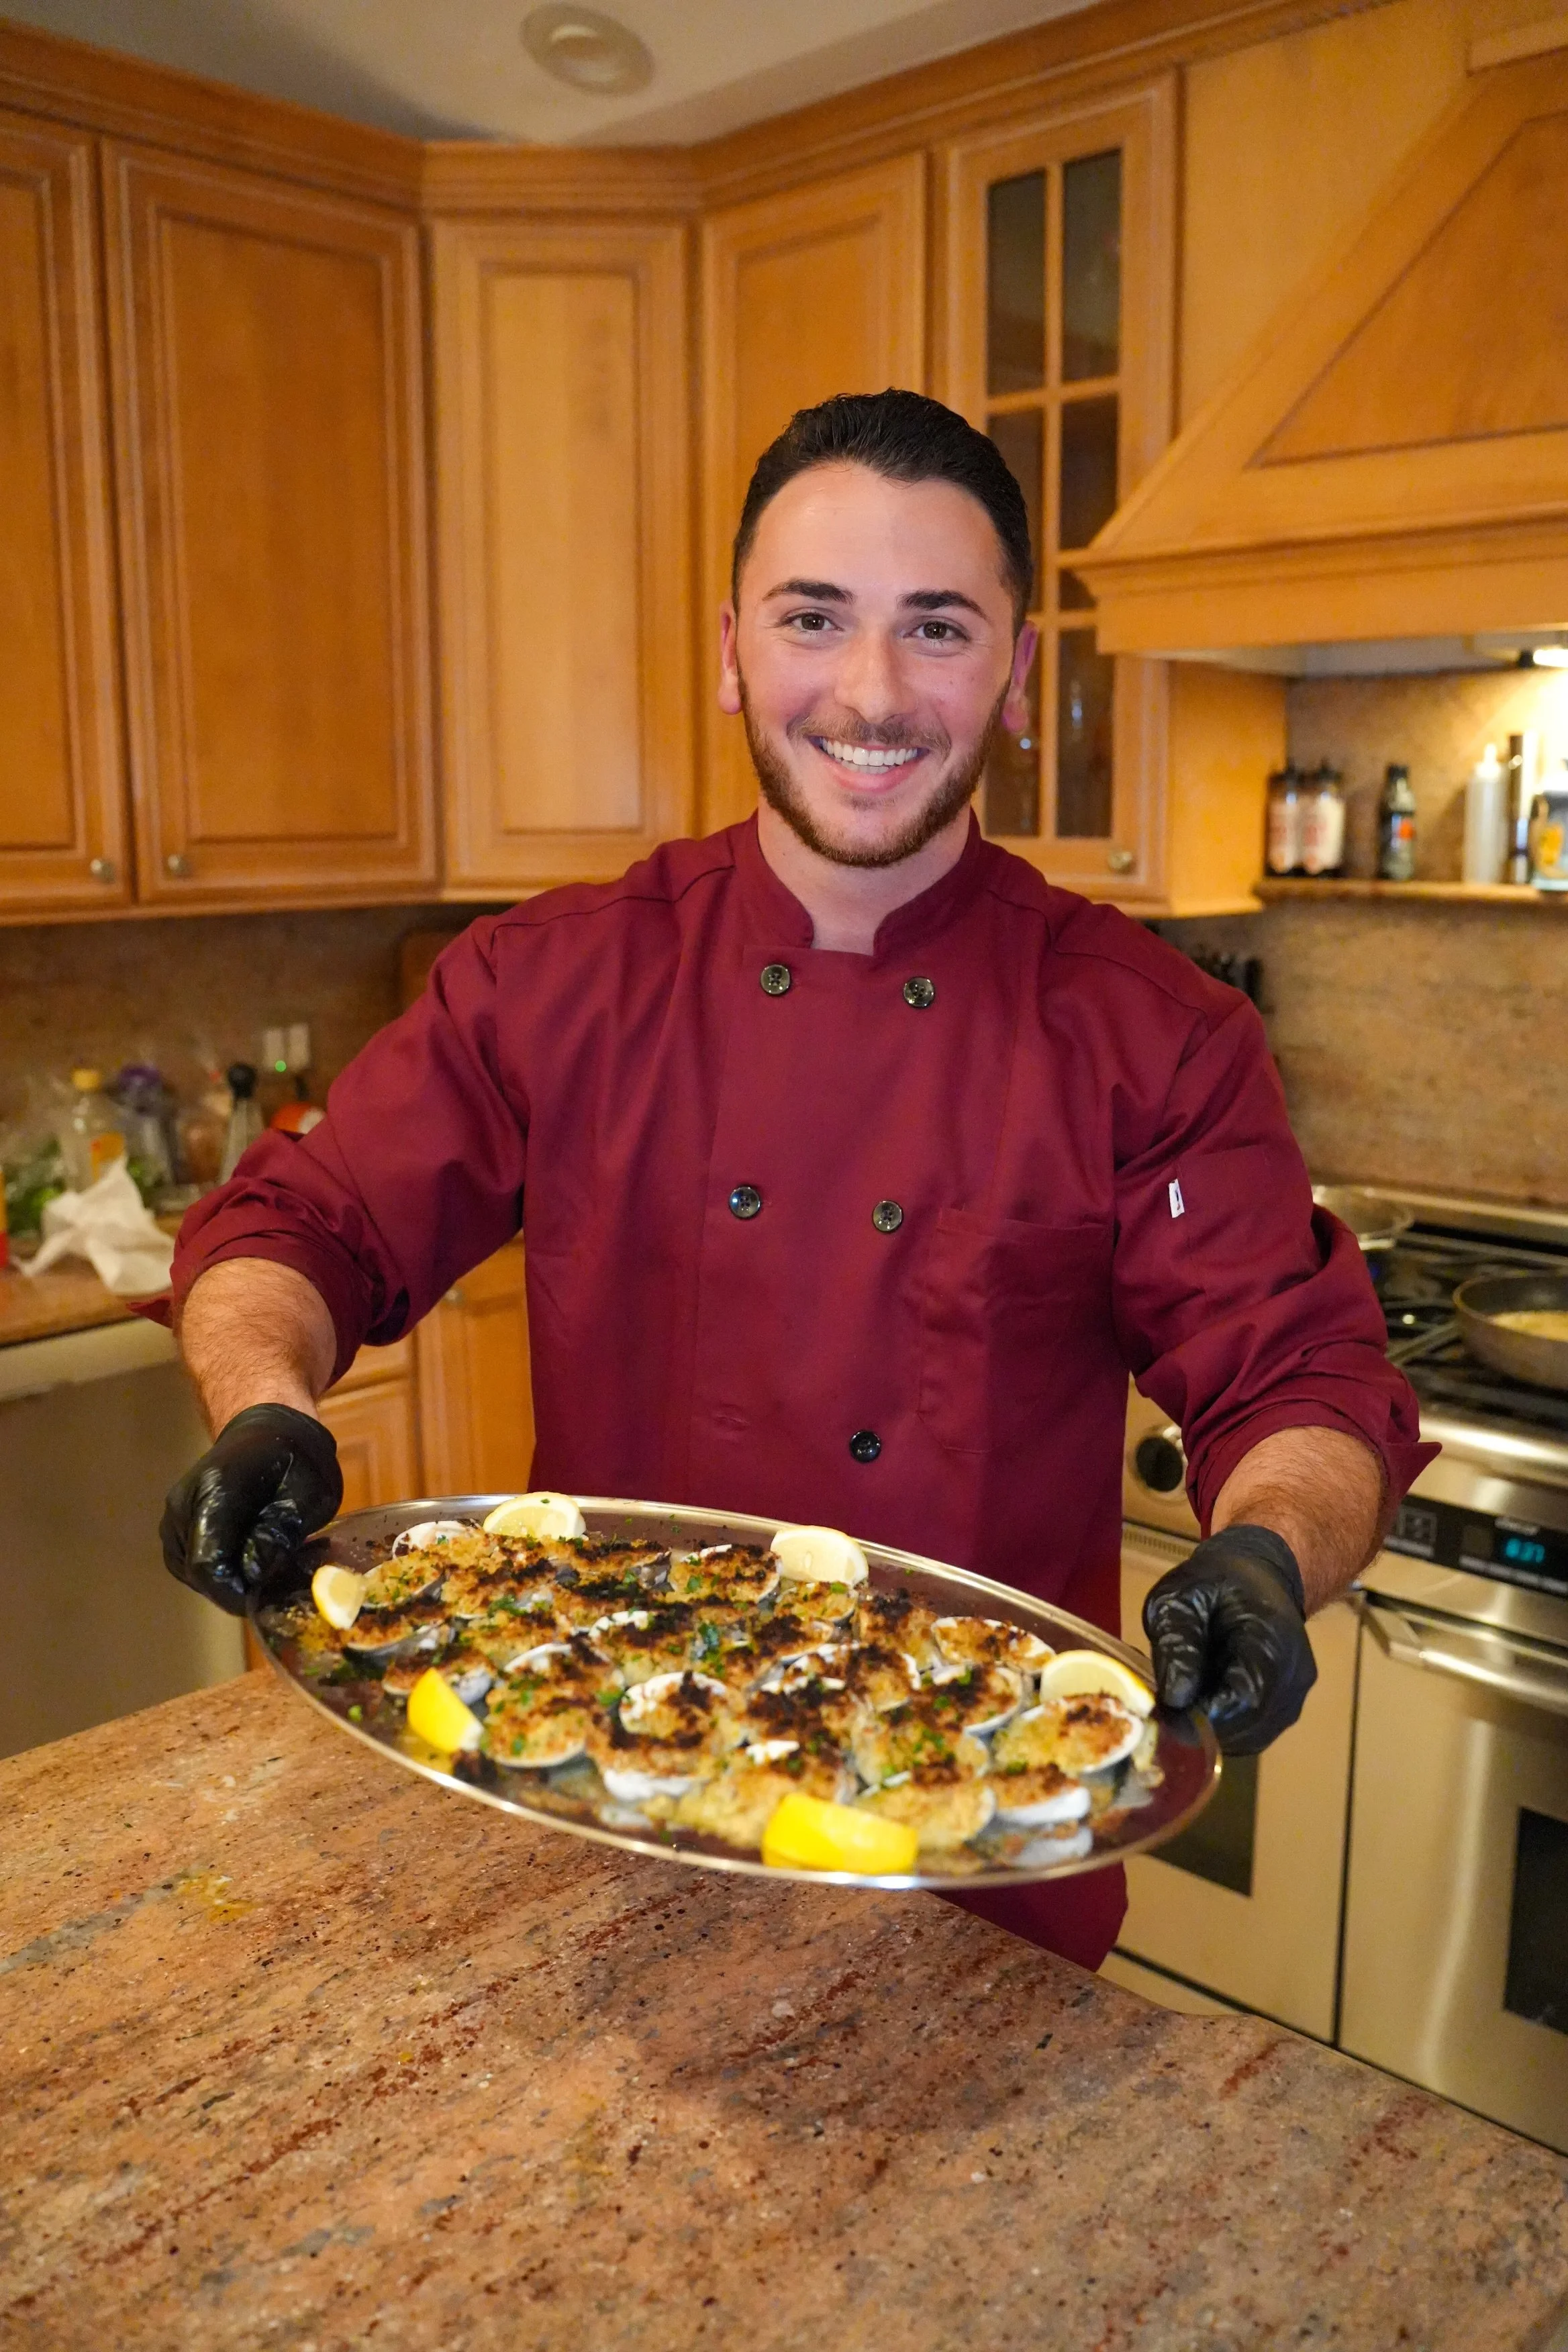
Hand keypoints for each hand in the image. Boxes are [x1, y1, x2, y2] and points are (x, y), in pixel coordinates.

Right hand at [161, 1404, 341, 1615]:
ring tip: (263, 1572)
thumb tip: (255, 1574)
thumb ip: (281, 1532)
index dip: (233, 1593)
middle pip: (198, 1573)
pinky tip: (245, 1562)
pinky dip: (217, 1572)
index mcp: (215, 1492)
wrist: (268, 1432)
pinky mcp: (175, 1528)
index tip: (265, 1604)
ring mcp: (174, 1518)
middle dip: (235, 1589)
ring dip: (227, 1582)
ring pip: (191, 1573)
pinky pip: (190, 1565)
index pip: (207, 1563)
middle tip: (274, 1589)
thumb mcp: (308, 1493)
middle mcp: (183, 1507)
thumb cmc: (295, 1459)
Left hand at [1143, 1525, 1316, 1755]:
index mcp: (1272, 1640)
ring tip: (1185, 1701)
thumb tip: (1176, 1697)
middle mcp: (1295, 1675)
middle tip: (1166, 1711)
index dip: (1204, 1715)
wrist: (1257, 1575)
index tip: (1167, 1712)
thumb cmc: (1214, 1583)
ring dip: (1213, 1729)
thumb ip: (1177, 1643)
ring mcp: (1296, 1695)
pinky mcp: (1287, 1708)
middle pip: (1249, 1725)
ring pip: (1251, 1736)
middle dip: (1203, 1726)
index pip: (1246, 1700)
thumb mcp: (1179, 1598)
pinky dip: (1225, 1728)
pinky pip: (1254, 1733)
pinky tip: (1204, 1703)